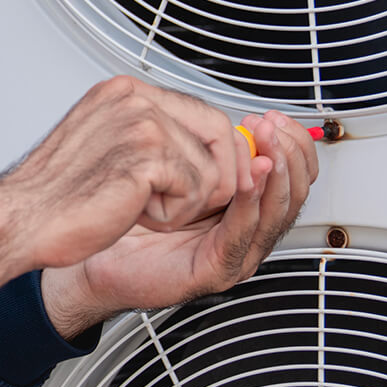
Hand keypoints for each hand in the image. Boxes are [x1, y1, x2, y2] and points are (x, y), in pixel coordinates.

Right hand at [0, 75, 251, 328]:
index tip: (223, 181)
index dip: (221, 153)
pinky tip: (132, 213)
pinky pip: (195, 192)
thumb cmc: (55, 196)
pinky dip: (171, 216)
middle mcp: (135, 99)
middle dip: (220, 178)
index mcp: (124, 93)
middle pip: (220, 133)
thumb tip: (206, 148)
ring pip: (212, 170)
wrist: (20, 220)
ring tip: (138, 206)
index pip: (203, 112)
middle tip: (184, 204)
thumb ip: (153, 138)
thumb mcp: (108, 149)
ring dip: (185, 203)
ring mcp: (141, 123)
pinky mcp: (146, 155)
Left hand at [40, 111, 319, 337]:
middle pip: (293, 192)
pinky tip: (242, 184)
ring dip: (273, 177)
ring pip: (275, 214)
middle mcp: (244, 228)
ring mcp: (234, 251)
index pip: (291, 173)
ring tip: (265, 150)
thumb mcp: (176, 166)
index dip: (292, 144)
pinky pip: (241, 234)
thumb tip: (234, 118)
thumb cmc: (129, 211)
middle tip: (271, 129)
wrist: (94, 253)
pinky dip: (247, 206)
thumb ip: (205, 147)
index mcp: (241, 204)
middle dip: (287, 154)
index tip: (274, 117)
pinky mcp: (217, 269)